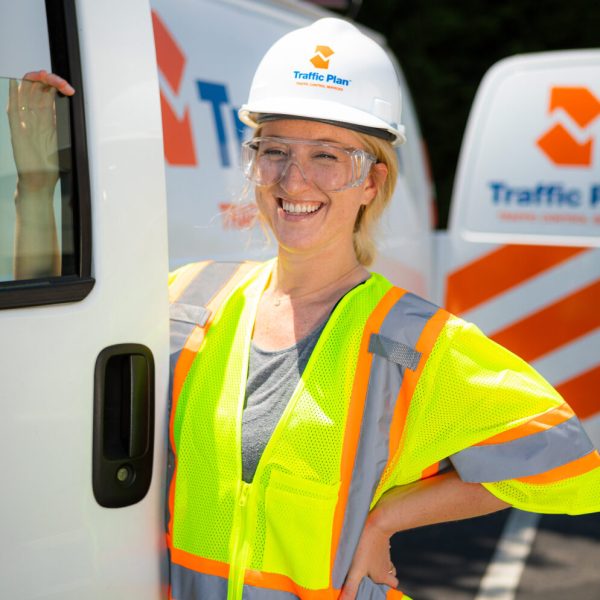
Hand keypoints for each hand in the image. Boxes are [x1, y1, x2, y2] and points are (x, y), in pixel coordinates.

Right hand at [7, 70, 74, 193]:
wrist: (39, 181)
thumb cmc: (49, 165)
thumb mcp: (60, 139)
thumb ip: (61, 123)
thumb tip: (71, 107)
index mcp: (45, 120)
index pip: (46, 93)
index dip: (56, 86)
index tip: (68, 89)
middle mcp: (33, 118)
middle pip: (35, 89)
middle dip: (47, 80)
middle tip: (59, 81)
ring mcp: (24, 123)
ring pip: (24, 94)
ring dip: (34, 82)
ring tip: (43, 75)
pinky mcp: (16, 131)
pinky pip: (12, 109)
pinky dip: (12, 95)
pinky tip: (14, 84)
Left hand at [340, 517, 398, 599]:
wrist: (376, 522)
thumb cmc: (366, 546)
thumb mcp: (356, 570)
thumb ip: (351, 587)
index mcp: (383, 576)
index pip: (392, 586)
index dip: (383, 588)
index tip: (372, 588)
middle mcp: (387, 566)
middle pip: (389, 576)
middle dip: (380, 578)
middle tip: (367, 577)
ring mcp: (385, 554)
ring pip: (385, 564)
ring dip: (377, 566)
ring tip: (364, 565)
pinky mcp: (382, 543)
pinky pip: (380, 553)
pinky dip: (374, 554)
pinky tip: (364, 550)